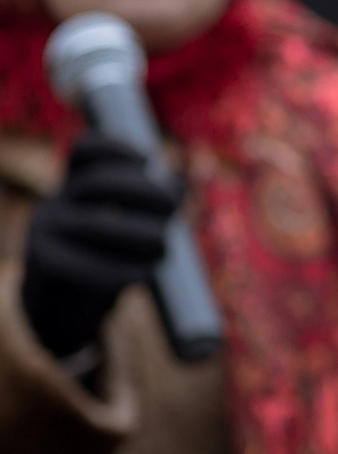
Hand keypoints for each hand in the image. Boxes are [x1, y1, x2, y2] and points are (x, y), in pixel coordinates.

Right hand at [20, 132, 175, 359]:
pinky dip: (118, 272)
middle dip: (145, 191)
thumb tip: (179, 181)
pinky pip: (82, 264)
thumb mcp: (133, 224)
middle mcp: (57, 201)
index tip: (147, 159)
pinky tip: (142, 275)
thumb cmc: (108, 255)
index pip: (84, 149)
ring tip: (164, 247)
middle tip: (172, 206)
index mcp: (76, 183)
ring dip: (141, 235)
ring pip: (95, 225)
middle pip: (97, 182)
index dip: (115, 148)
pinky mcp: (42, 263)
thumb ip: (156, 203)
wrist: (62, 305)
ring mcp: (44, 229)